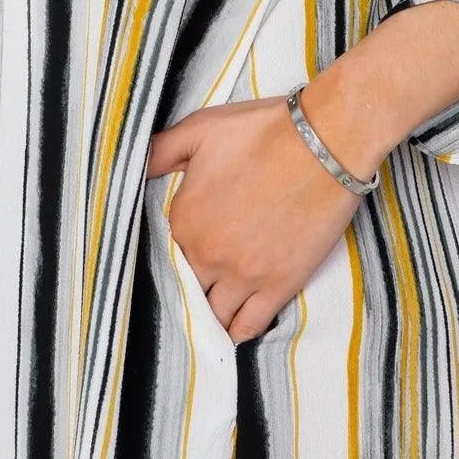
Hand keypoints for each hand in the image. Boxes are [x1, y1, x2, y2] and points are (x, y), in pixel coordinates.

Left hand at [144, 92, 387, 344]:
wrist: (324, 144)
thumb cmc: (263, 131)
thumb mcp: (201, 128)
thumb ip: (161, 151)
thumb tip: (134, 168)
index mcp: (184, 218)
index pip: (167, 248)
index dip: (180, 245)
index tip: (191, 243)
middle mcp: (207, 254)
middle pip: (188, 284)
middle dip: (193, 280)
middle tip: (202, 275)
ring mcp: (243, 276)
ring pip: (213, 313)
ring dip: (211, 310)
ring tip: (215, 304)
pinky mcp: (278, 286)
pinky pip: (248, 326)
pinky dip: (238, 330)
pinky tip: (234, 327)